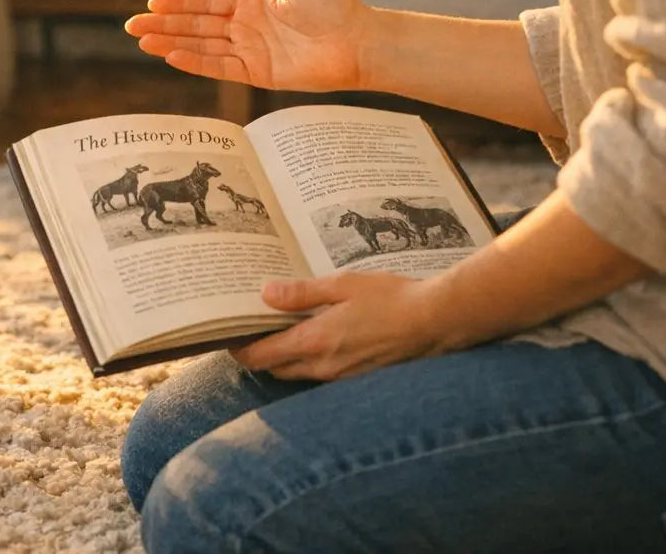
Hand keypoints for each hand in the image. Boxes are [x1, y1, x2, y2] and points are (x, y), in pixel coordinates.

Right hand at [124, 0, 372, 91]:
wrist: (358, 44)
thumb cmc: (334, 9)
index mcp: (252, 1)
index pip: (206, 2)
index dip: (179, 3)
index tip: (152, 3)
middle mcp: (245, 26)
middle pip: (196, 26)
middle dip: (164, 25)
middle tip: (132, 26)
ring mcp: (249, 50)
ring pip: (201, 47)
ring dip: (172, 44)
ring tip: (143, 42)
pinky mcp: (257, 74)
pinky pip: (219, 68)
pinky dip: (195, 63)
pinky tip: (172, 57)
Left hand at [230, 273, 455, 379]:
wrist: (436, 322)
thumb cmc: (391, 298)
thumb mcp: (343, 286)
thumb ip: (302, 293)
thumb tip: (266, 294)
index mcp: (314, 343)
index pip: (261, 357)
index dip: (239, 349)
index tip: (228, 335)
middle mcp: (323, 367)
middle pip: (275, 369)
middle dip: (258, 354)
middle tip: (250, 330)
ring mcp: (341, 377)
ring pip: (298, 373)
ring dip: (283, 358)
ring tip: (278, 331)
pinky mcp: (358, 378)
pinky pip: (321, 375)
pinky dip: (308, 362)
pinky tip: (314, 339)